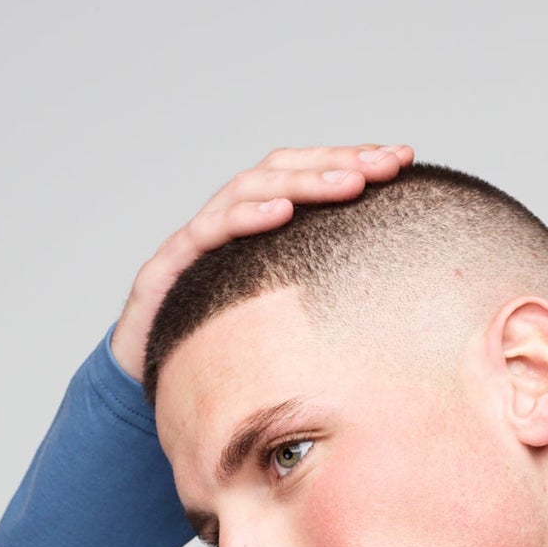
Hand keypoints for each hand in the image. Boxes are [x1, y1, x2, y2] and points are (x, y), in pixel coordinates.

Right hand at [109, 143, 414, 383]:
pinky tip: (280, 213)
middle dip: (339, 163)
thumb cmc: (219, 352)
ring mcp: (196, 241)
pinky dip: (244, 219)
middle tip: (389, 163)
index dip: (351, 162)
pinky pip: (206, 234)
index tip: (403, 160)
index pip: (306, 177)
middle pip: (283, 172)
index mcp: (256, 229)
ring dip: (302, 183)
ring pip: (248, 191)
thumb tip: (392, 308)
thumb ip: (320, 305)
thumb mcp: (281, 326)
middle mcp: (226, 222)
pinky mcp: (168, 269)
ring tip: (349, 183)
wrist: (144, 386)